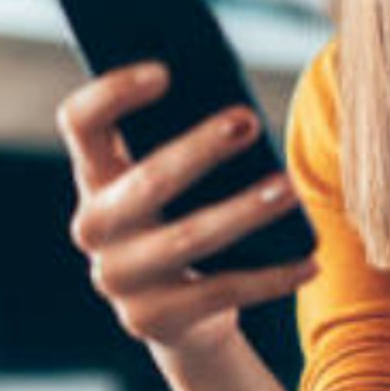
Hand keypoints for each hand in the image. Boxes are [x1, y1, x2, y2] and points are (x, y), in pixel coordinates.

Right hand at [56, 60, 318, 357]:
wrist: (182, 314)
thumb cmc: (187, 218)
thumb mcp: (179, 181)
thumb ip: (187, 139)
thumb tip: (240, 110)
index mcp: (94, 175)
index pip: (80, 122)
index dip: (113, 93)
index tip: (165, 71)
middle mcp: (93, 227)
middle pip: (144, 181)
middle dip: (199, 149)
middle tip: (249, 121)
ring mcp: (117, 278)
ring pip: (187, 239)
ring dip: (243, 211)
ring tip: (289, 188)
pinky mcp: (151, 319)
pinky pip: (221, 292)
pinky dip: (271, 277)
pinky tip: (309, 262)